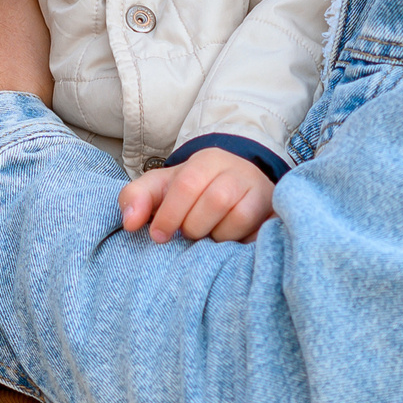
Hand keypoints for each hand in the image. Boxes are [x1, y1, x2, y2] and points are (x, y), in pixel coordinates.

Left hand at [118, 147, 276, 242]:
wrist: (235, 184)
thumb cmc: (193, 190)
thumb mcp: (160, 187)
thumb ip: (136, 198)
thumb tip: (130, 223)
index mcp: (205, 161)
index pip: (187, 185)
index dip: (170, 215)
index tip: (159, 235)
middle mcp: (235, 171)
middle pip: (214, 201)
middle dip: (193, 227)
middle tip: (187, 234)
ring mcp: (257, 189)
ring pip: (238, 217)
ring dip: (216, 235)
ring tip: (208, 235)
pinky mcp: (272, 210)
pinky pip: (257, 231)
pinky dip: (237, 240)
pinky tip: (227, 239)